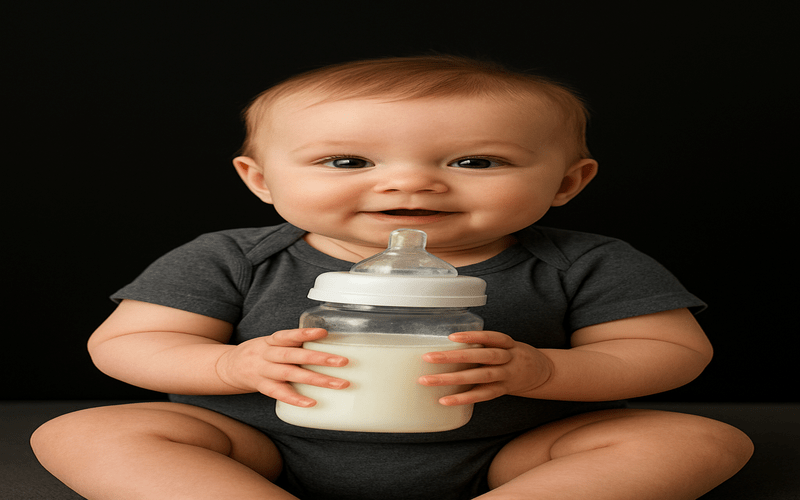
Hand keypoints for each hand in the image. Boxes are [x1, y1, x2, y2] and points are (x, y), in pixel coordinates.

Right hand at [215, 328, 348, 406]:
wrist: (229, 367)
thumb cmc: (260, 353)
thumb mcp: (272, 342)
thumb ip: (293, 343)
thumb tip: (326, 342)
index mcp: (271, 341)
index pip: (288, 335)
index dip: (304, 334)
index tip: (324, 333)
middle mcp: (267, 355)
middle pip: (293, 356)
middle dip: (319, 358)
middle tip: (343, 361)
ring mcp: (264, 372)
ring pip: (291, 375)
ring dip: (316, 380)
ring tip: (339, 384)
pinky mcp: (262, 388)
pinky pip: (279, 394)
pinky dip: (296, 399)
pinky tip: (312, 403)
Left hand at [419, 331, 552, 405]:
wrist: (542, 373)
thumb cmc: (513, 354)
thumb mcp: (505, 343)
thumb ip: (484, 343)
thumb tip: (448, 343)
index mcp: (508, 344)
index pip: (492, 337)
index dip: (473, 336)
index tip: (451, 337)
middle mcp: (508, 359)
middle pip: (481, 356)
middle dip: (454, 357)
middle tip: (428, 357)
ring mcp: (506, 377)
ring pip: (479, 377)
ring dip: (452, 379)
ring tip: (428, 380)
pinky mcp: (502, 391)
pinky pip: (481, 396)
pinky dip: (463, 398)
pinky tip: (444, 400)